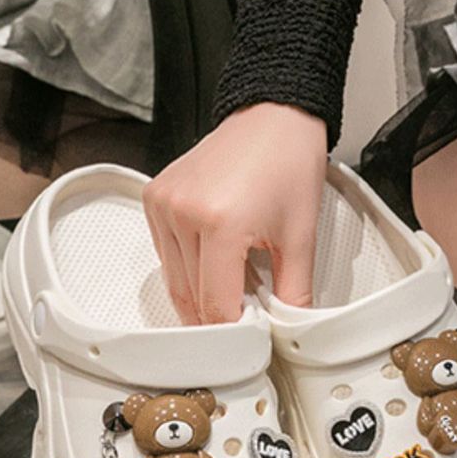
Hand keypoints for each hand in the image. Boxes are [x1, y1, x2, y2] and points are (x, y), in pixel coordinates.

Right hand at [143, 103, 327, 323]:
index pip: (215, 306)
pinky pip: (165, 253)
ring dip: (202, 293)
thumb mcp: (301, 235)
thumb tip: (289, 331)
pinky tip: (216, 257)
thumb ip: (294, 292)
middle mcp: (184, 211)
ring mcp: (164, 203)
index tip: (250, 341)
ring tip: (236, 281)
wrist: (274, 116)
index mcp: (220, 222)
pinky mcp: (155, 197)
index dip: (235, 332)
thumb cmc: (288, 162)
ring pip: (174, 280)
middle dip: (219, 316)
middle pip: (191, 297)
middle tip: (248, 317)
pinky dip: (187, 266)